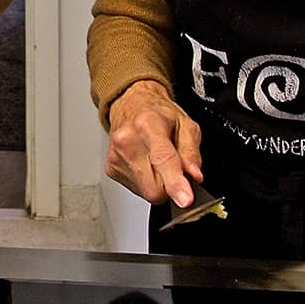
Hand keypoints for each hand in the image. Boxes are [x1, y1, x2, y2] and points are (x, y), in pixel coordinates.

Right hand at [103, 80, 203, 207]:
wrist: (130, 104)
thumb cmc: (158, 113)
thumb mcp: (186, 124)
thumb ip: (192, 152)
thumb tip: (194, 176)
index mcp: (148, 124)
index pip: (163, 160)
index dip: (176, 183)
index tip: (185, 200)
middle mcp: (127, 140)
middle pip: (154, 187)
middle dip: (169, 185)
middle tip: (173, 167)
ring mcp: (116, 156)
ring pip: (146, 192)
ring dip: (157, 183)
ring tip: (156, 160)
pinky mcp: (111, 168)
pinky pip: (136, 189)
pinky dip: (146, 181)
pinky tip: (145, 162)